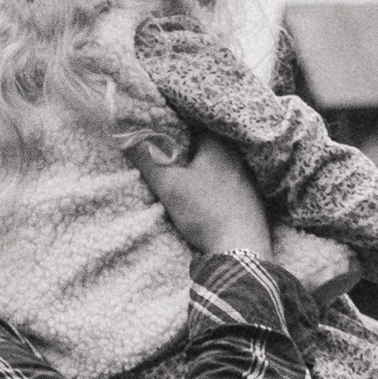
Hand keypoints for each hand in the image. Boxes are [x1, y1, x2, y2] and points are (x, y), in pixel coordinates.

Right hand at [130, 128, 272, 265]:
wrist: (241, 250)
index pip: (193, 128)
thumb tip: (125, 136)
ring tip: (187, 183)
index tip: (160, 140)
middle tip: (169, 163)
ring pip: (219, 167)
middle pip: (206, 147)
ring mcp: (247, 179)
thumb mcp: (169, 185)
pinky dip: (217, 188)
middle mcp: (236, 158)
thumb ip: (148, 159)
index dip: (174, 132)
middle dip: (188, 153)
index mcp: (218, 147)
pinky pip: (229, 185)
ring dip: (203, 172)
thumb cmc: (205, 213)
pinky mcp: (252, 199)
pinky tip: (208, 201)